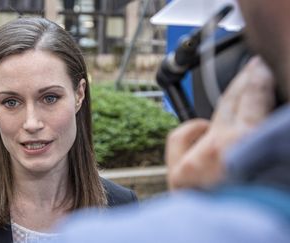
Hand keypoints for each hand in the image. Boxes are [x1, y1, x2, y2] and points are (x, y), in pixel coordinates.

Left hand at [166, 56, 275, 189]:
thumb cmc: (257, 202)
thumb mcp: (275, 165)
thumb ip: (265, 136)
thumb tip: (265, 119)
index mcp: (247, 141)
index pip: (254, 94)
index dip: (259, 76)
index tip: (261, 66)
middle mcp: (217, 148)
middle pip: (230, 101)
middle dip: (244, 81)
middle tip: (253, 68)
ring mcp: (194, 161)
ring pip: (207, 116)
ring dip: (222, 102)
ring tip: (237, 90)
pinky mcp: (179, 174)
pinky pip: (180, 138)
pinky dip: (193, 129)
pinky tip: (204, 127)